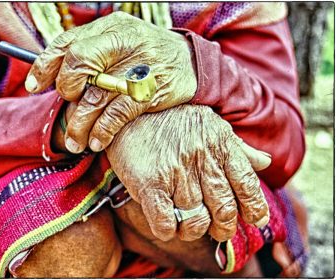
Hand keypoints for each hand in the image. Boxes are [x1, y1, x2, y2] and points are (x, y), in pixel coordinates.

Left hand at [25, 12, 196, 153]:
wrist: (192, 63)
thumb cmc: (147, 57)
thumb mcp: (121, 43)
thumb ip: (92, 55)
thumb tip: (56, 79)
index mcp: (111, 27)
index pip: (68, 42)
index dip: (45, 65)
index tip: (33, 86)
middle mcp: (124, 40)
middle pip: (79, 61)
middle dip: (66, 90)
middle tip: (69, 106)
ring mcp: (139, 65)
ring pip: (96, 95)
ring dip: (80, 124)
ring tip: (75, 142)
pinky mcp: (152, 90)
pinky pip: (117, 113)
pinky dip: (102, 131)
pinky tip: (97, 142)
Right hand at [106, 105, 270, 241]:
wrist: (130, 109)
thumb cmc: (172, 120)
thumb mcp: (210, 125)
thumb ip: (237, 148)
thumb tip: (265, 162)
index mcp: (220, 144)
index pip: (247, 185)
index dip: (254, 208)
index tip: (255, 219)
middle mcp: (201, 158)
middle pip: (224, 209)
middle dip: (224, 227)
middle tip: (218, 228)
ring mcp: (175, 172)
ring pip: (195, 221)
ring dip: (193, 229)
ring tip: (188, 222)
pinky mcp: (149, 183)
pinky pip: (165, 223)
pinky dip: (168, 230)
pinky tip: (166, 223)